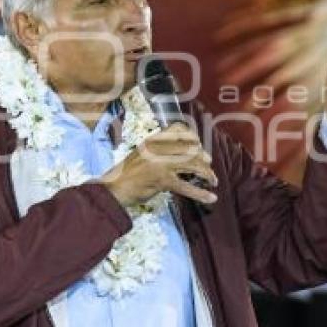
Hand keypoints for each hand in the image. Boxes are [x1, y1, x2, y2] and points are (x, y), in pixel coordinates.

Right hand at [98, 124, 218, 207]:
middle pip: (190, 148)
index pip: (178, 129)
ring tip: (213, 181)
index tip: (199, 145)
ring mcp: (160, 163)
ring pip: (192, 164)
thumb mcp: (142, 154)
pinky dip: (200, 193)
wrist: (113, 189)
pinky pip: (186, 186)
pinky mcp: (162, 180)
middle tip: (208, 167)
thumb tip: (184, 154)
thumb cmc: (128, 174)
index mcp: (153, 140)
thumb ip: (160, 151)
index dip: (193, 136)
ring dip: (206, 174)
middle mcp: (158, 148)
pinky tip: (210, 197)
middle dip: (203, 158)